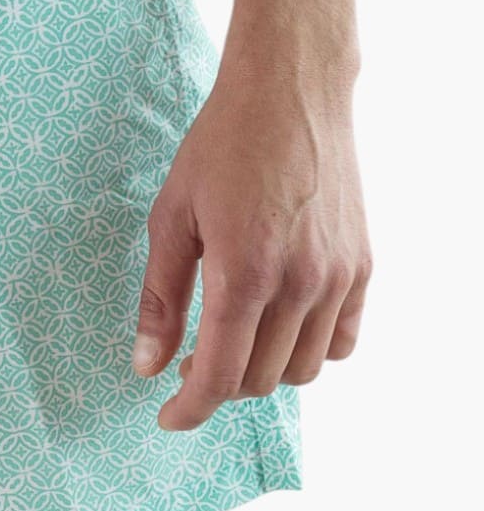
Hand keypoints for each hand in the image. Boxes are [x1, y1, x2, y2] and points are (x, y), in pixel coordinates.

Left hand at [133, 57, 370, 430]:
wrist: (291, 93)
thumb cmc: (222, 147)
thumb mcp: (172, 217)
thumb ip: (161, 297)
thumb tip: (148, 365)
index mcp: (244, 273)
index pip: (220, 376)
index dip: (190, 408)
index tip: (169, 417)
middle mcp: (299, 284)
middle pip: (260, 380)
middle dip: (218, 383)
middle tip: (190, 357)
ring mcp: (338, 277)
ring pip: (302, 369)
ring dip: (263, 370)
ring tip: (234, 338)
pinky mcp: (362, 266)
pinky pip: (342, 341)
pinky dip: (310, 349)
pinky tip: (280, 325)